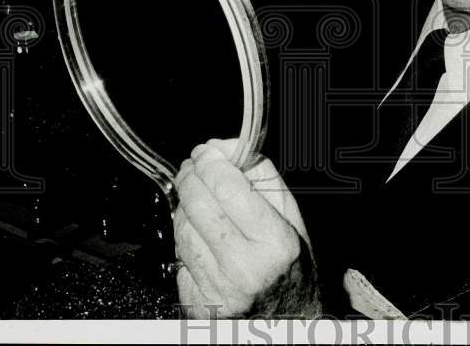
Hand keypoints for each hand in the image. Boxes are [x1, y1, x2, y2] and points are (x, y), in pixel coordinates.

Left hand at [174, 139, 320, 318]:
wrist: (287, 321)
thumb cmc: (290, 264)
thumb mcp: (291, 217)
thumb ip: (261, 176)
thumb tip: (225, 148)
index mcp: (274, 243)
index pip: (228, 188)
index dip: (212, 162)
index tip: (208, 150)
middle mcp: (243, 269)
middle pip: (198, 204)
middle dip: (192, 176)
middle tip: (195, 166)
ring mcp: (216, 289)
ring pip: (182, 227)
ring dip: (186, 206)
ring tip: (202, 202)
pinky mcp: (196, 302)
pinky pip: (178, 255)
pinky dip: (187, 238)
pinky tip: (202, 236)